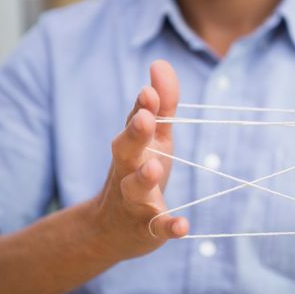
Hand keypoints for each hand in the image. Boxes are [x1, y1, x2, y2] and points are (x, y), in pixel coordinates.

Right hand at [90, 60, 188, 260]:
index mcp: (132, 148)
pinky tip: (183, 226)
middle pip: (126, 151)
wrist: (111, 229)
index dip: (142, 108)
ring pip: (135, 189)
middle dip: (134, 134)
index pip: (134, 124)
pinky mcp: (145, 229)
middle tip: (143, 118)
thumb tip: (160, 64)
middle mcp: (127, 171)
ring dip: (143, 178)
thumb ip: (162, 107)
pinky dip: (168, 228)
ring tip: (154, 166)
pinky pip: (156, 228)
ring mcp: (134, 201)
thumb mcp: (154, 140)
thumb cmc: (139, 173)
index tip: (149, 92)